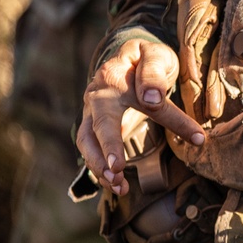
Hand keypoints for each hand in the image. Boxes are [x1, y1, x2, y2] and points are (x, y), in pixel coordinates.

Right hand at [76, 38, 204, 195]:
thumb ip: (154, 73)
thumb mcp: (155, 55)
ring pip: (87, 143)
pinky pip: (92, 151)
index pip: (130, 99)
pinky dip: (102, 170)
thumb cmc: (146, 58)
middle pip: (94, 128)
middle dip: (104, 152)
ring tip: (120, 186)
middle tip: (117, 172)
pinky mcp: (93, 127)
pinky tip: (117, 185)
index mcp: (112, 77)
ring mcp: (91, 113)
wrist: (129, 58)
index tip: (139, 148)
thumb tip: (153, 98)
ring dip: (100, 167)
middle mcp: (96, 97)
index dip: (124, 134)